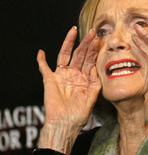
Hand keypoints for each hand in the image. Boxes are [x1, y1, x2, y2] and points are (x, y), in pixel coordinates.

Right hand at [37, 26, 100, 153]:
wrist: (67, 123)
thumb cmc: (80, 113)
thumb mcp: (93, 95)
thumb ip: (96, 81)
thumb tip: (96, 66)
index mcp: (85, 78)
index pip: (90, 60)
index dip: (94, 50)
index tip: (99, 40)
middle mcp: (74, 74)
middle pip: (79, 55)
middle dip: (86, 44)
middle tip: (92, 32)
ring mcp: (62, 76)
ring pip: (65, 55)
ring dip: (68, 43)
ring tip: (73, 31)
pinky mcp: (50, 80)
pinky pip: (44, 68)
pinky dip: (41, 60)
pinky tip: (41, 52)